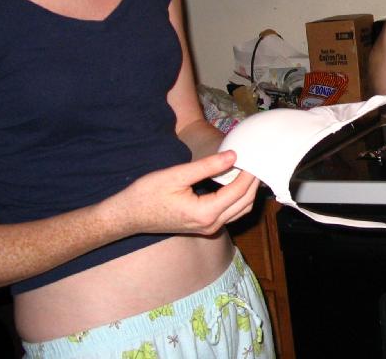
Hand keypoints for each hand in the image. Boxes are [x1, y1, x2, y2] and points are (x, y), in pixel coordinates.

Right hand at [110, 152, 260, 236]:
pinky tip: (236, 182)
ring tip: (250, 170)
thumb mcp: (177, 174)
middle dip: (253, 183)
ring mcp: (208, 229)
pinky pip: (230, 213)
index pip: (238, 191)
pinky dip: (238, 198)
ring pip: (240, 210)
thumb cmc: (147, 194)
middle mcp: (211, 225)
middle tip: (257, 161)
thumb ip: (207, 166)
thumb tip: (233, 156)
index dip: (249, 174)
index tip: (255, 157)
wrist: (128, 216)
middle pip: (244, 203)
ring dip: (248, 192)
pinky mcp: (204, 227)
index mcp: (206, 213)